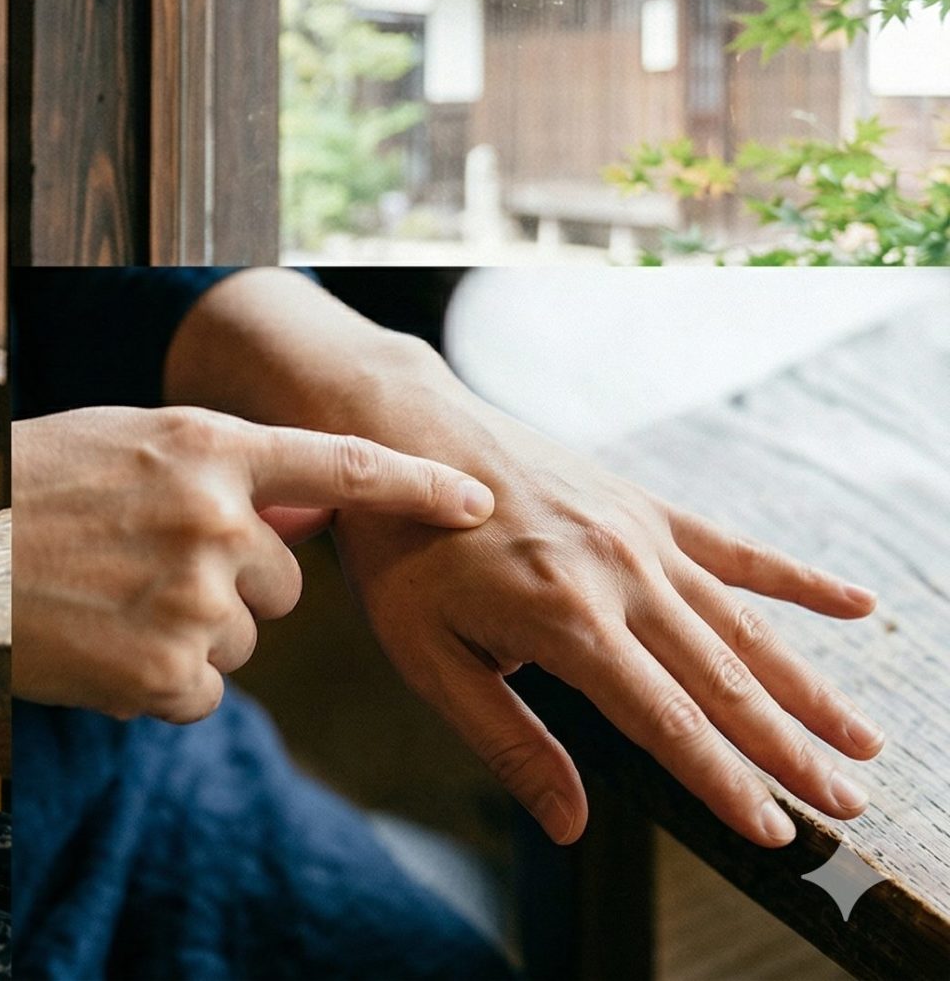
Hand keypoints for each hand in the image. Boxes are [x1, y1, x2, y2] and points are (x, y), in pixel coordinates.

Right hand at [13, 405, 495, 722]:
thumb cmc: (25, 497)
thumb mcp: (120, 447)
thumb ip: (213, 468)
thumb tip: (302, 509)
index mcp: (205, 447)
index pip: (339, 464)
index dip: (416, 486)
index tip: (476, 505)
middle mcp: (214, 517)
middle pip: (282, 583)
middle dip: (229, 588)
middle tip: (136, 573)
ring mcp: (195, 596)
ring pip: (241, 642)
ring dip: (187, 638)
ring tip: (104, 606)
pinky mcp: (169, 672)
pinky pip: (202, 693)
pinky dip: (156, 686)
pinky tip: (98, 648)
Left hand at [324, 376, 884, 849]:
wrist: (400, 433)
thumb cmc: (402, 552)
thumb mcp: (427, 656)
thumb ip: (508, 740)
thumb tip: (570, 824)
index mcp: (566, 621)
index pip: (667, 721)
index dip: (725, 782)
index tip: (775, 831)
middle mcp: (619, 575)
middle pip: (723, 680)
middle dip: (789, 750)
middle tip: (847, 804)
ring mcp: (639, 535)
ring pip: (744, 625)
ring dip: (807, 687)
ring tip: (862, 740)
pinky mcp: (643, 504)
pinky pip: (735, 548)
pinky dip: (798, 579)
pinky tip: (858, 606)